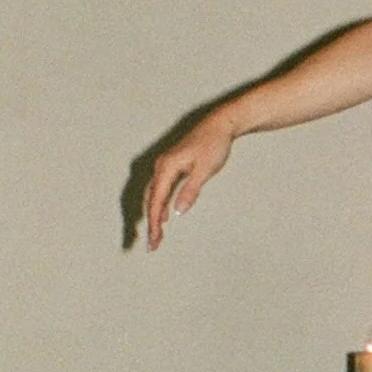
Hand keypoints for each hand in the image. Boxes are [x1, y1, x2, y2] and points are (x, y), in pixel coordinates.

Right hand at [144, 110, 235, 246]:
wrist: (220, 125)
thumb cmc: (214, 145)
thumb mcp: (205, 170)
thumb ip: (191, 190)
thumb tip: (178, 211)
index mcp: (167, 168)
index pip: (156, 201)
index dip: (153, 223)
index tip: (153, 241)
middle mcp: (161, 166)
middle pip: (151, 200)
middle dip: (151, 223)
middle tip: (153, 245)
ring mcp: (165, 166)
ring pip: (154, 195)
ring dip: (154, 215)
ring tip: (157, 236)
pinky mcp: (171, 166)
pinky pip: (160, 189)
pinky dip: (160, 204)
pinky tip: (165, 216)